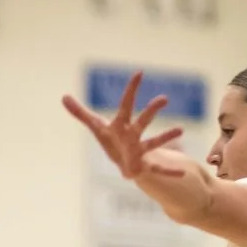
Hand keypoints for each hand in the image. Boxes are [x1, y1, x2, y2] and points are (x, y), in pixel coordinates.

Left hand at [62, 72, 188, 183]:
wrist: (124, 161)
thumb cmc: (112, 140)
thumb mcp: (95, 127)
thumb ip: (80, 113)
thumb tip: (63, 96)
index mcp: (121, 125)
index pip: (125, 104)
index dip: (131, 89)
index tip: (139, 72)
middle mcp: (133, 135)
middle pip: (142, 121)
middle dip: (151, 111)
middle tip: (164, 99)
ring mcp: (140, 150)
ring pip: (153, 142)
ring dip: (166, 137)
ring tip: (180, 130)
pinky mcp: (143, 166)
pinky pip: (158, 169)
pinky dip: (170, 172)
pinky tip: (182, 174)